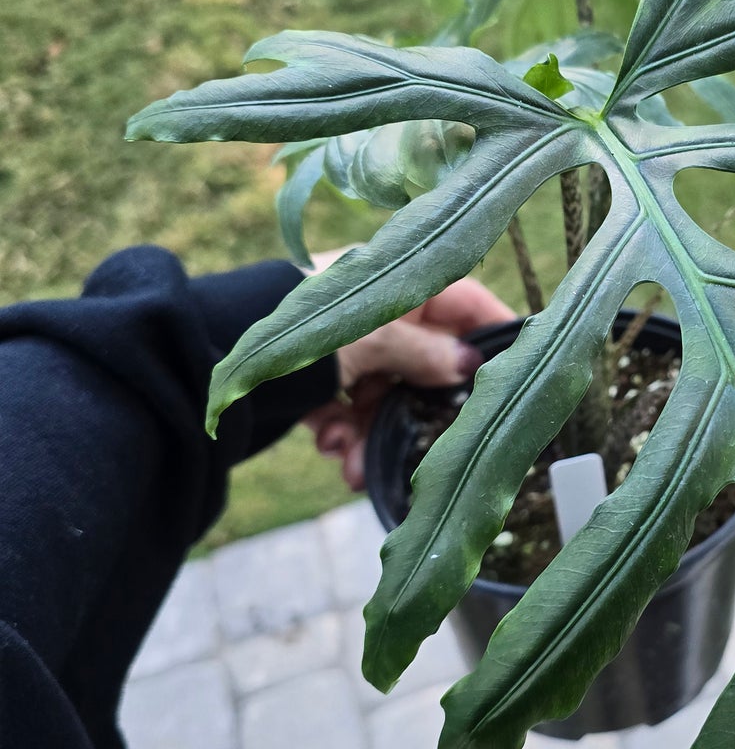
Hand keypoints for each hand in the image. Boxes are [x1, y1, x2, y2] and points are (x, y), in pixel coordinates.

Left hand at [303, 253, 512, 490]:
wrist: (202, 351)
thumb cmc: (300, 334)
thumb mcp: (373, 341)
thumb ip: (425, 354)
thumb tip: (470, 367)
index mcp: (393, 282)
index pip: (464, 301)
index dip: (492, 333)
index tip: (518, 370)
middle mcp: (374, 311)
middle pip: (424, 361)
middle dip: (421, 407)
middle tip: (432, 443)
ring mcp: (344, 348)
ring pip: (385, 395)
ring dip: (377, 435)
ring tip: (355, 466)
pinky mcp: (314, 380)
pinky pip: (347, 410)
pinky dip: (344, 435)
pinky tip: (332, 452)